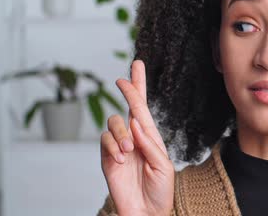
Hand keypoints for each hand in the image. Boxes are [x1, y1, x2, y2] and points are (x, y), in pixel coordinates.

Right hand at [100, 60, 173, 215]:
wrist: (145, 212)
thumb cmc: (160, 191)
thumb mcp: (163, 166)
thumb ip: (150, 144)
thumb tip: (136, 121)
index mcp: (151, 136)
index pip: (144, 107)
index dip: (139, 86)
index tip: (136, 65)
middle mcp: (135, 136)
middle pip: (128, 106)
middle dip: (127, 89)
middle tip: (122, 79)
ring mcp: (119, 145)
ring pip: (114, 122)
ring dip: (121, 133)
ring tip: (128, 151)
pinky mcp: (107, 157)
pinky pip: (104, 140)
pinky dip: (112, 146)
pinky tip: (121, 158)